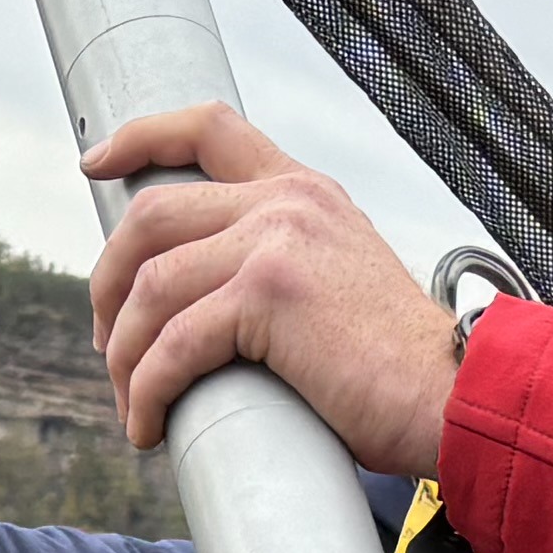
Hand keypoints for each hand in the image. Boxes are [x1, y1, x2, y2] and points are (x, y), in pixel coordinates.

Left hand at [79, 106, 460, 474]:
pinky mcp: (268, 293)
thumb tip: (199, 307)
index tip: (96, 165)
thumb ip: (279, 269)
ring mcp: (277, 239)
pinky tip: (150, 426)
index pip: (210, 127)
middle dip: (108, 284)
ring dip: (125, 355)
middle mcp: (288, 201)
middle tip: (110, 344)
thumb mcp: (337, 287)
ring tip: (132, 403)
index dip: (140, 138)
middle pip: (151, 217)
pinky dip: (147, 392)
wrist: (457, 397)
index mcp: (304, 191)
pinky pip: (173, 345)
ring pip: (151, 287)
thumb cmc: (396, 371)